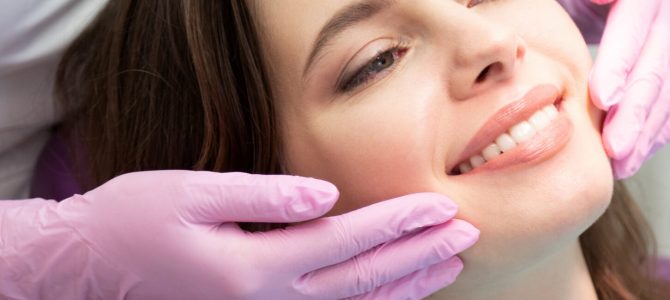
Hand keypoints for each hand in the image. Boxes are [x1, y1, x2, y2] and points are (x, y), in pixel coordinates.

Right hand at [1, 170, 477, 298]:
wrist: (88, 269)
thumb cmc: (134, 220)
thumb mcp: (190, 193)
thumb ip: (265, 197)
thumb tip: (329, 196)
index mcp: (253, 268)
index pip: (347, 241)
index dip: (399, 223)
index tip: (441, 207)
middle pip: (364, 280)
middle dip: (420, 256)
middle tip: (466, 233)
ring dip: (408, 286)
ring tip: (449, 264)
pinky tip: (401, 294)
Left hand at [574, 0, 669, 178]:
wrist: (596, 1)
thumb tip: (600, 0)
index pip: (635, 27)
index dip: (620, 63)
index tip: (601, 98)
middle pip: (658, 63)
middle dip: (636, 110)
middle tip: (614, 148)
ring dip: (648, 131)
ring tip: (622, 164)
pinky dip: (657, 132)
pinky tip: (635, 157)